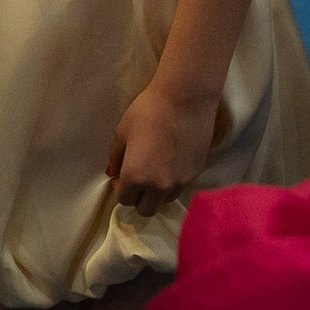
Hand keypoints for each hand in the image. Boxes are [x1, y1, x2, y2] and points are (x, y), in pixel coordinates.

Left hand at [105, 82, 216, 214]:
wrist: (185, 100)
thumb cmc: (148, 111)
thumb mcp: (122, 132)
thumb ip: (116, 157)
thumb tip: (112, 173)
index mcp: (137, 176)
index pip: (125, 200)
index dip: (120, 189)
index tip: (121, 176)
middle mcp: (159, 186)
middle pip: (146, 210)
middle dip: (138, 199)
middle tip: (137, 179)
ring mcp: (181, 181)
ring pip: (165, 200)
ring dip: (157, 193)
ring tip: (155, 170)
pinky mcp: (197, 173)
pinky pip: (181, 186)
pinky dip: (173, 181)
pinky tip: (171, 160)